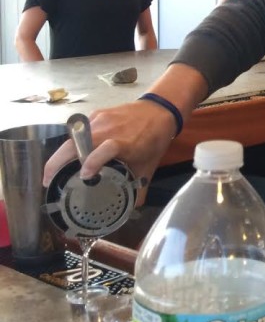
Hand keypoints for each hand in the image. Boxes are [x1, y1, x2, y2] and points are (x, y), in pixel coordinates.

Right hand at [42, 101, 177, 204]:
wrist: (159, 110)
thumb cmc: (154, 140)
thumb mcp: (149, 166)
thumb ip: (139, 188)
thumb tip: (132, 211)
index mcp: (127, 144)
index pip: (108, 148)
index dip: (94, 161)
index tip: (84, 175)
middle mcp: (111, 130)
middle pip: (77, 143)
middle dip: (57, 162)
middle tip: (48, 181)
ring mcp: (101, 120)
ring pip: (73, 138)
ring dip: (60, 155)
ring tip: (54, 172)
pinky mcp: (97, 114)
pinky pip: (79, 131)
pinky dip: (72, 144)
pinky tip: (69, 156)